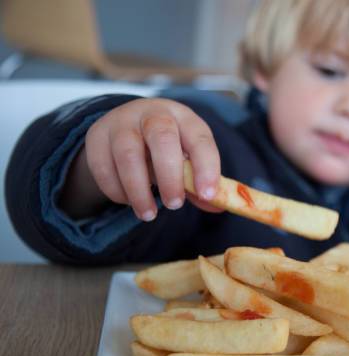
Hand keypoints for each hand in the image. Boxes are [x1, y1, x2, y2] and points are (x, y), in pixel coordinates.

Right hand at [84, 98, 221, 220]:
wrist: (129, 126)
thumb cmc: (167, 148)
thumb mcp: (187, 159)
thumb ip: (200, 182)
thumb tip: (218, 206)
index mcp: (184, 118)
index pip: (200, 139)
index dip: (206, 167)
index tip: (207, 195)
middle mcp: (152, 113)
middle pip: (162, 138)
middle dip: (170, 177)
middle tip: (174, 205)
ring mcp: (121, 121)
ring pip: (127, 154)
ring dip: (139, 190)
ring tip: (148, 214)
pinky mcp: (96, 135)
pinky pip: (102, 165)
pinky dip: (116, 190)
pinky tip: (128, 201)